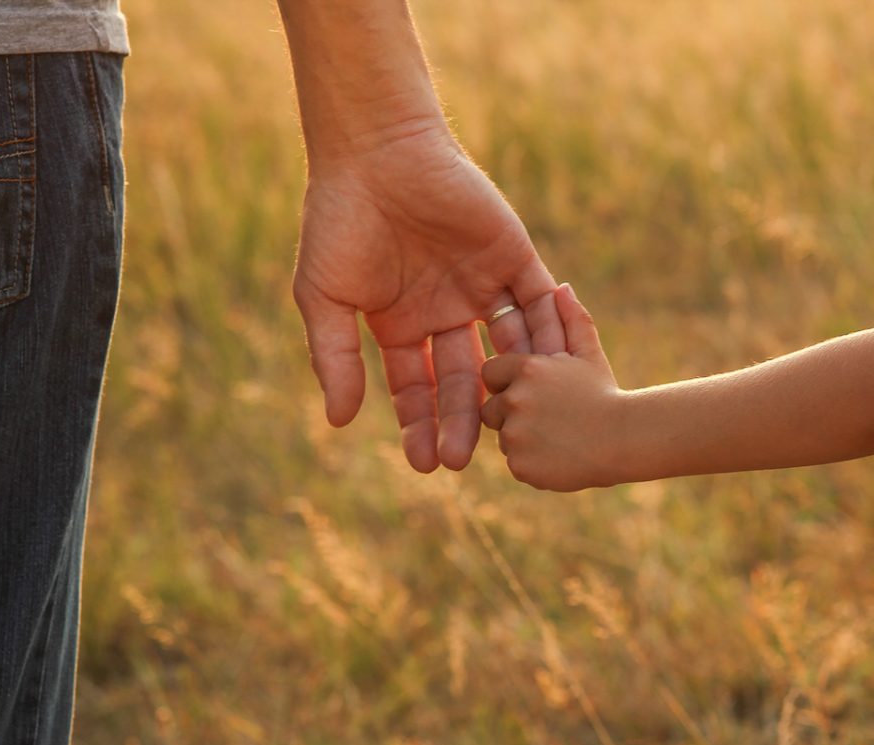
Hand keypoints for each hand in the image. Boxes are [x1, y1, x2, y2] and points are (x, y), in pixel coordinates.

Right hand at [292, 125, 565, 472]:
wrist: (375, 152)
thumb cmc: (338, 222)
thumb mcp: (325, 298)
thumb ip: (335, 359)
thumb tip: (339, 422)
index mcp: (401, 326)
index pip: (416, 388)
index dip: (419, 425)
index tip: (422, 463)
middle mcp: (444, 312)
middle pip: (461, 379)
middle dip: (460, 419)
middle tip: (460, 459)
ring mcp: (481, 286)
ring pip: (505, 349)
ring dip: (509, 386)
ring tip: (507, 422)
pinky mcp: (514, 257)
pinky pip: (539, 303)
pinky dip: (548, 334)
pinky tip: (548, 373)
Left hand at [480, 284, 622, 490]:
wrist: (627, 440)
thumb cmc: (607, 393)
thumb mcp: (589, 354)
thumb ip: (572, 320)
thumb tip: (561, 288)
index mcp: (527, 369)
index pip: (491, 373)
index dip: (509, 383)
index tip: (534, 391)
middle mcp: (515, 399)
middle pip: (491, 409)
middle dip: (513, 413)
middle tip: (550, 418)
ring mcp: (516, 435)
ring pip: (504, 438)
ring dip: (523, 439)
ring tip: (560, 437)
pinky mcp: (521, 465)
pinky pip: (516, 463)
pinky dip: (533, 463)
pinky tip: (562, 455)